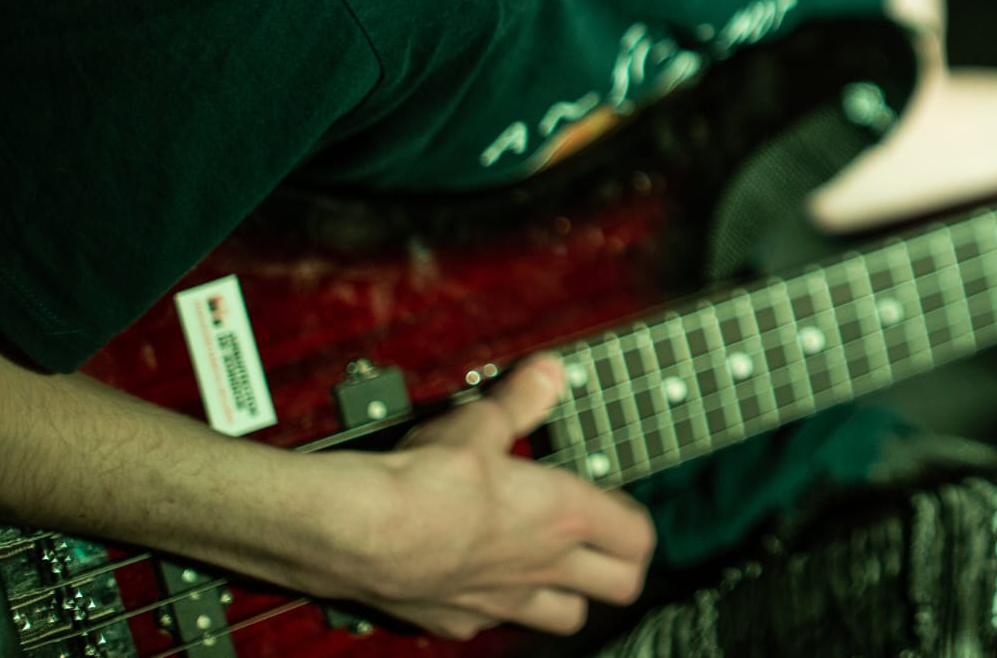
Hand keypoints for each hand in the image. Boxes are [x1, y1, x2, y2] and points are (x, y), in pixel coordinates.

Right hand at [318, 356, 655, 640]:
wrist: (359, 532)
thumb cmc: (425, 478)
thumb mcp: (480, 422)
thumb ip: (520, 400)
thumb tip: (549, 373)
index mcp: (564, 516)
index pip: (637, 537)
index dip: (632, 520)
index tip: (614, 502)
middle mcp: (543, 566)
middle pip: (621, 586)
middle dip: (619, 566)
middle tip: (600, 544)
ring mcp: (503, 601)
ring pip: (566, 617)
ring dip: (566, 594)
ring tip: (547, 565)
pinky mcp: (456, 621)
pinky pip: (494, 623)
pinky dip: (495, 605)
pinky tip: (475, 577)